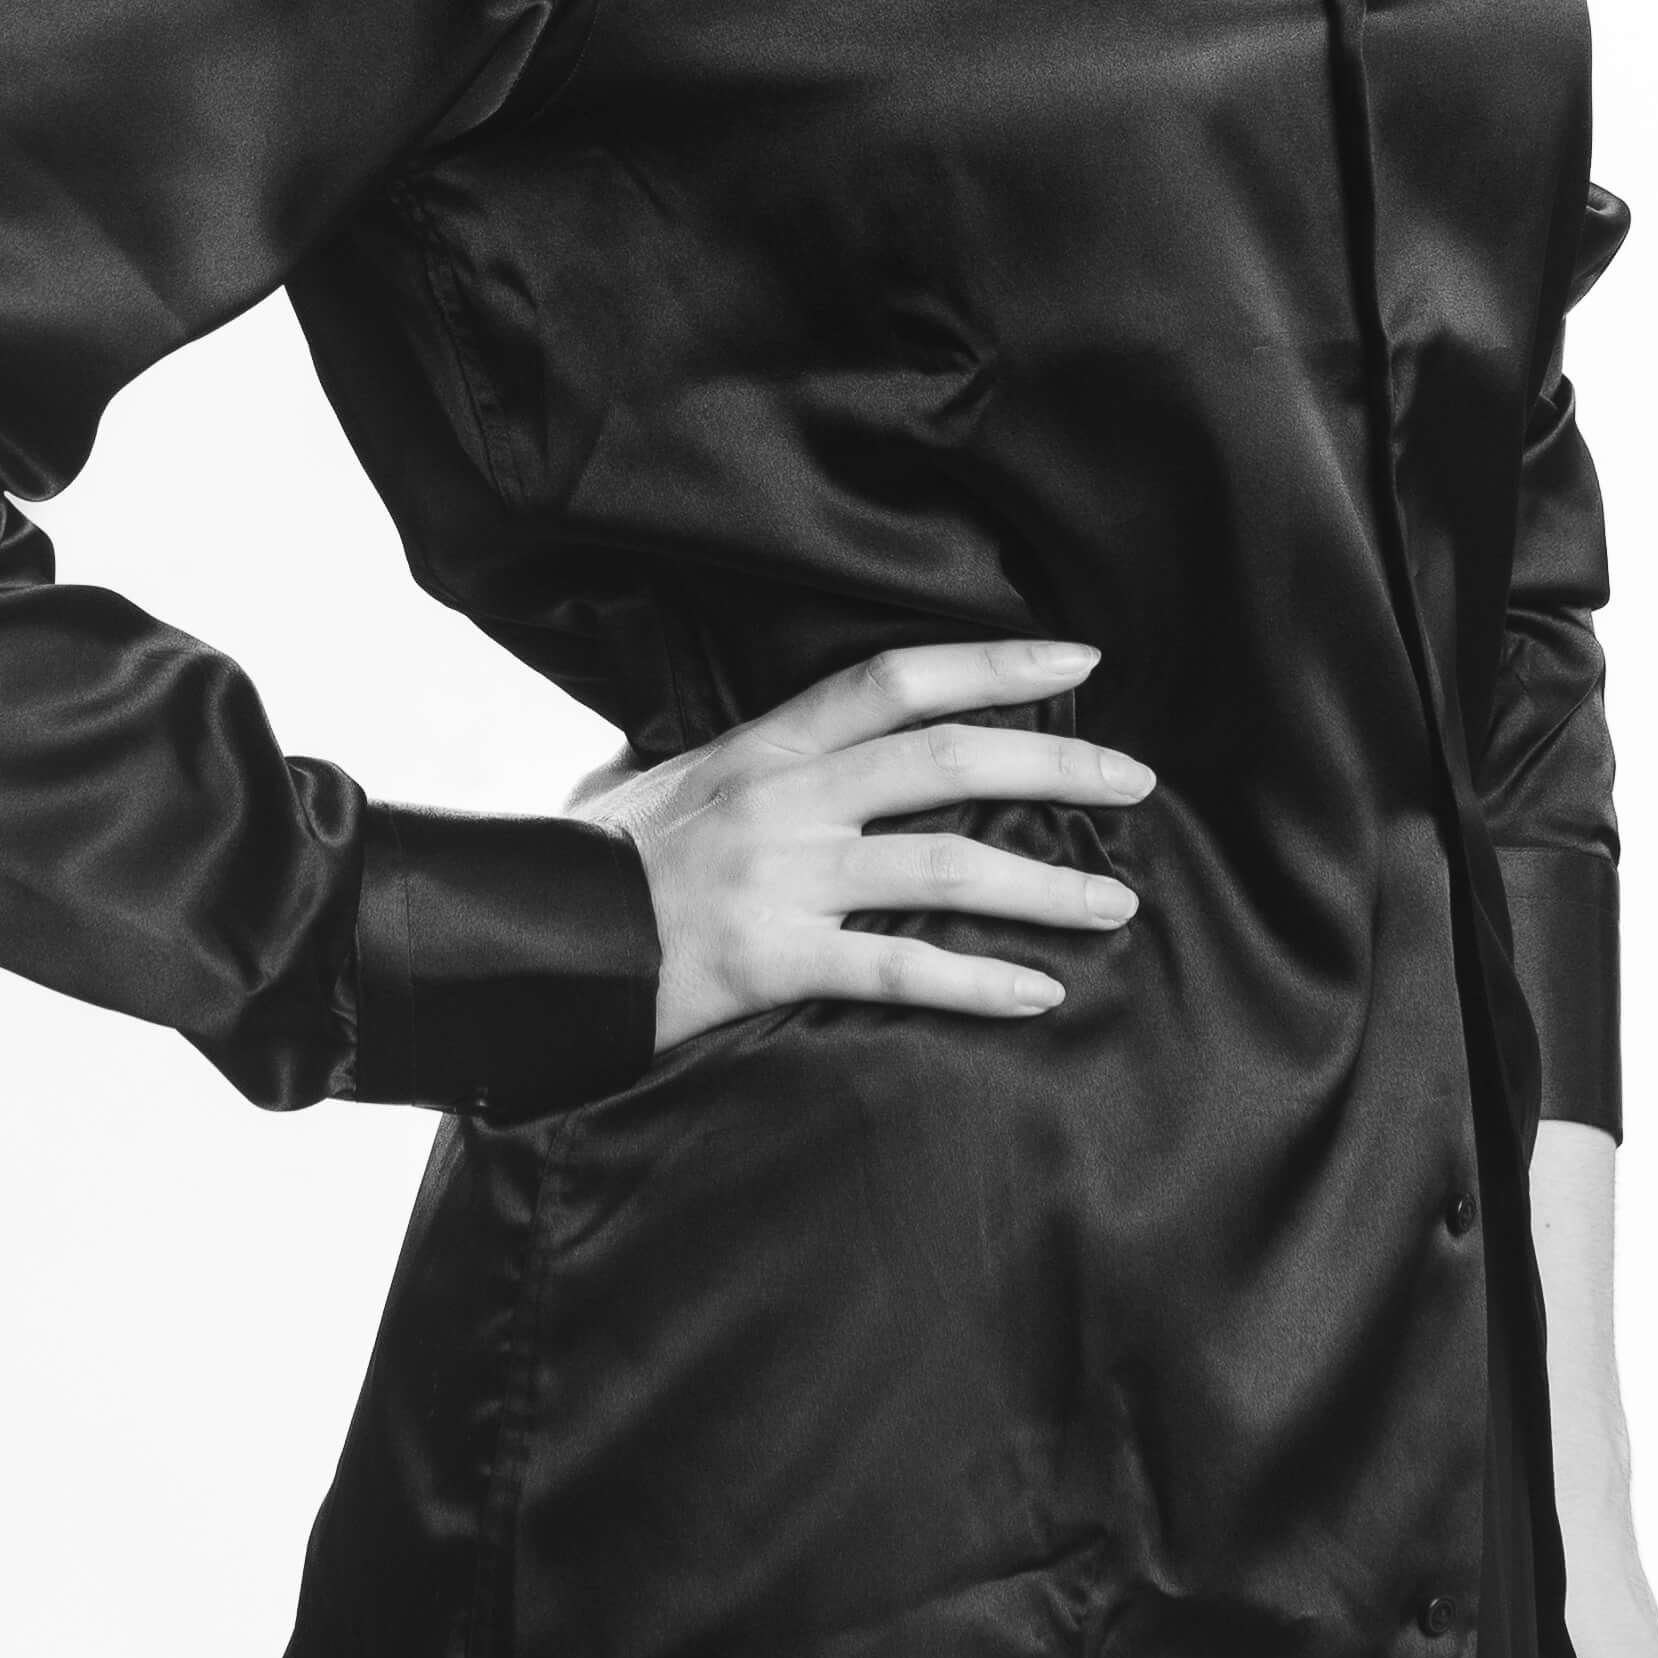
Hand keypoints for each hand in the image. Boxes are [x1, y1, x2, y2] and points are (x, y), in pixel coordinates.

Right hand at [562, 637, 1151, 1055]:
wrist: (519, 938)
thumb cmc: (585, 864)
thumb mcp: (648, 785)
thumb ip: (710, 764)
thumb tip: (722, 749)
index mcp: (762, 746)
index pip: (895, 681)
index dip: (993, 665)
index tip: (1078, 663)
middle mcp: (783, 797)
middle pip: (946, 758)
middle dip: (1056, 763)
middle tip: (1138, 778)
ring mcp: (780, 877)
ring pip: (943, 863)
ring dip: (1045, 883)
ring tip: (1116, 903)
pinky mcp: (771, 959)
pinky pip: (897, 967)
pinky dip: (978, 980)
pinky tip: (1041, 994)